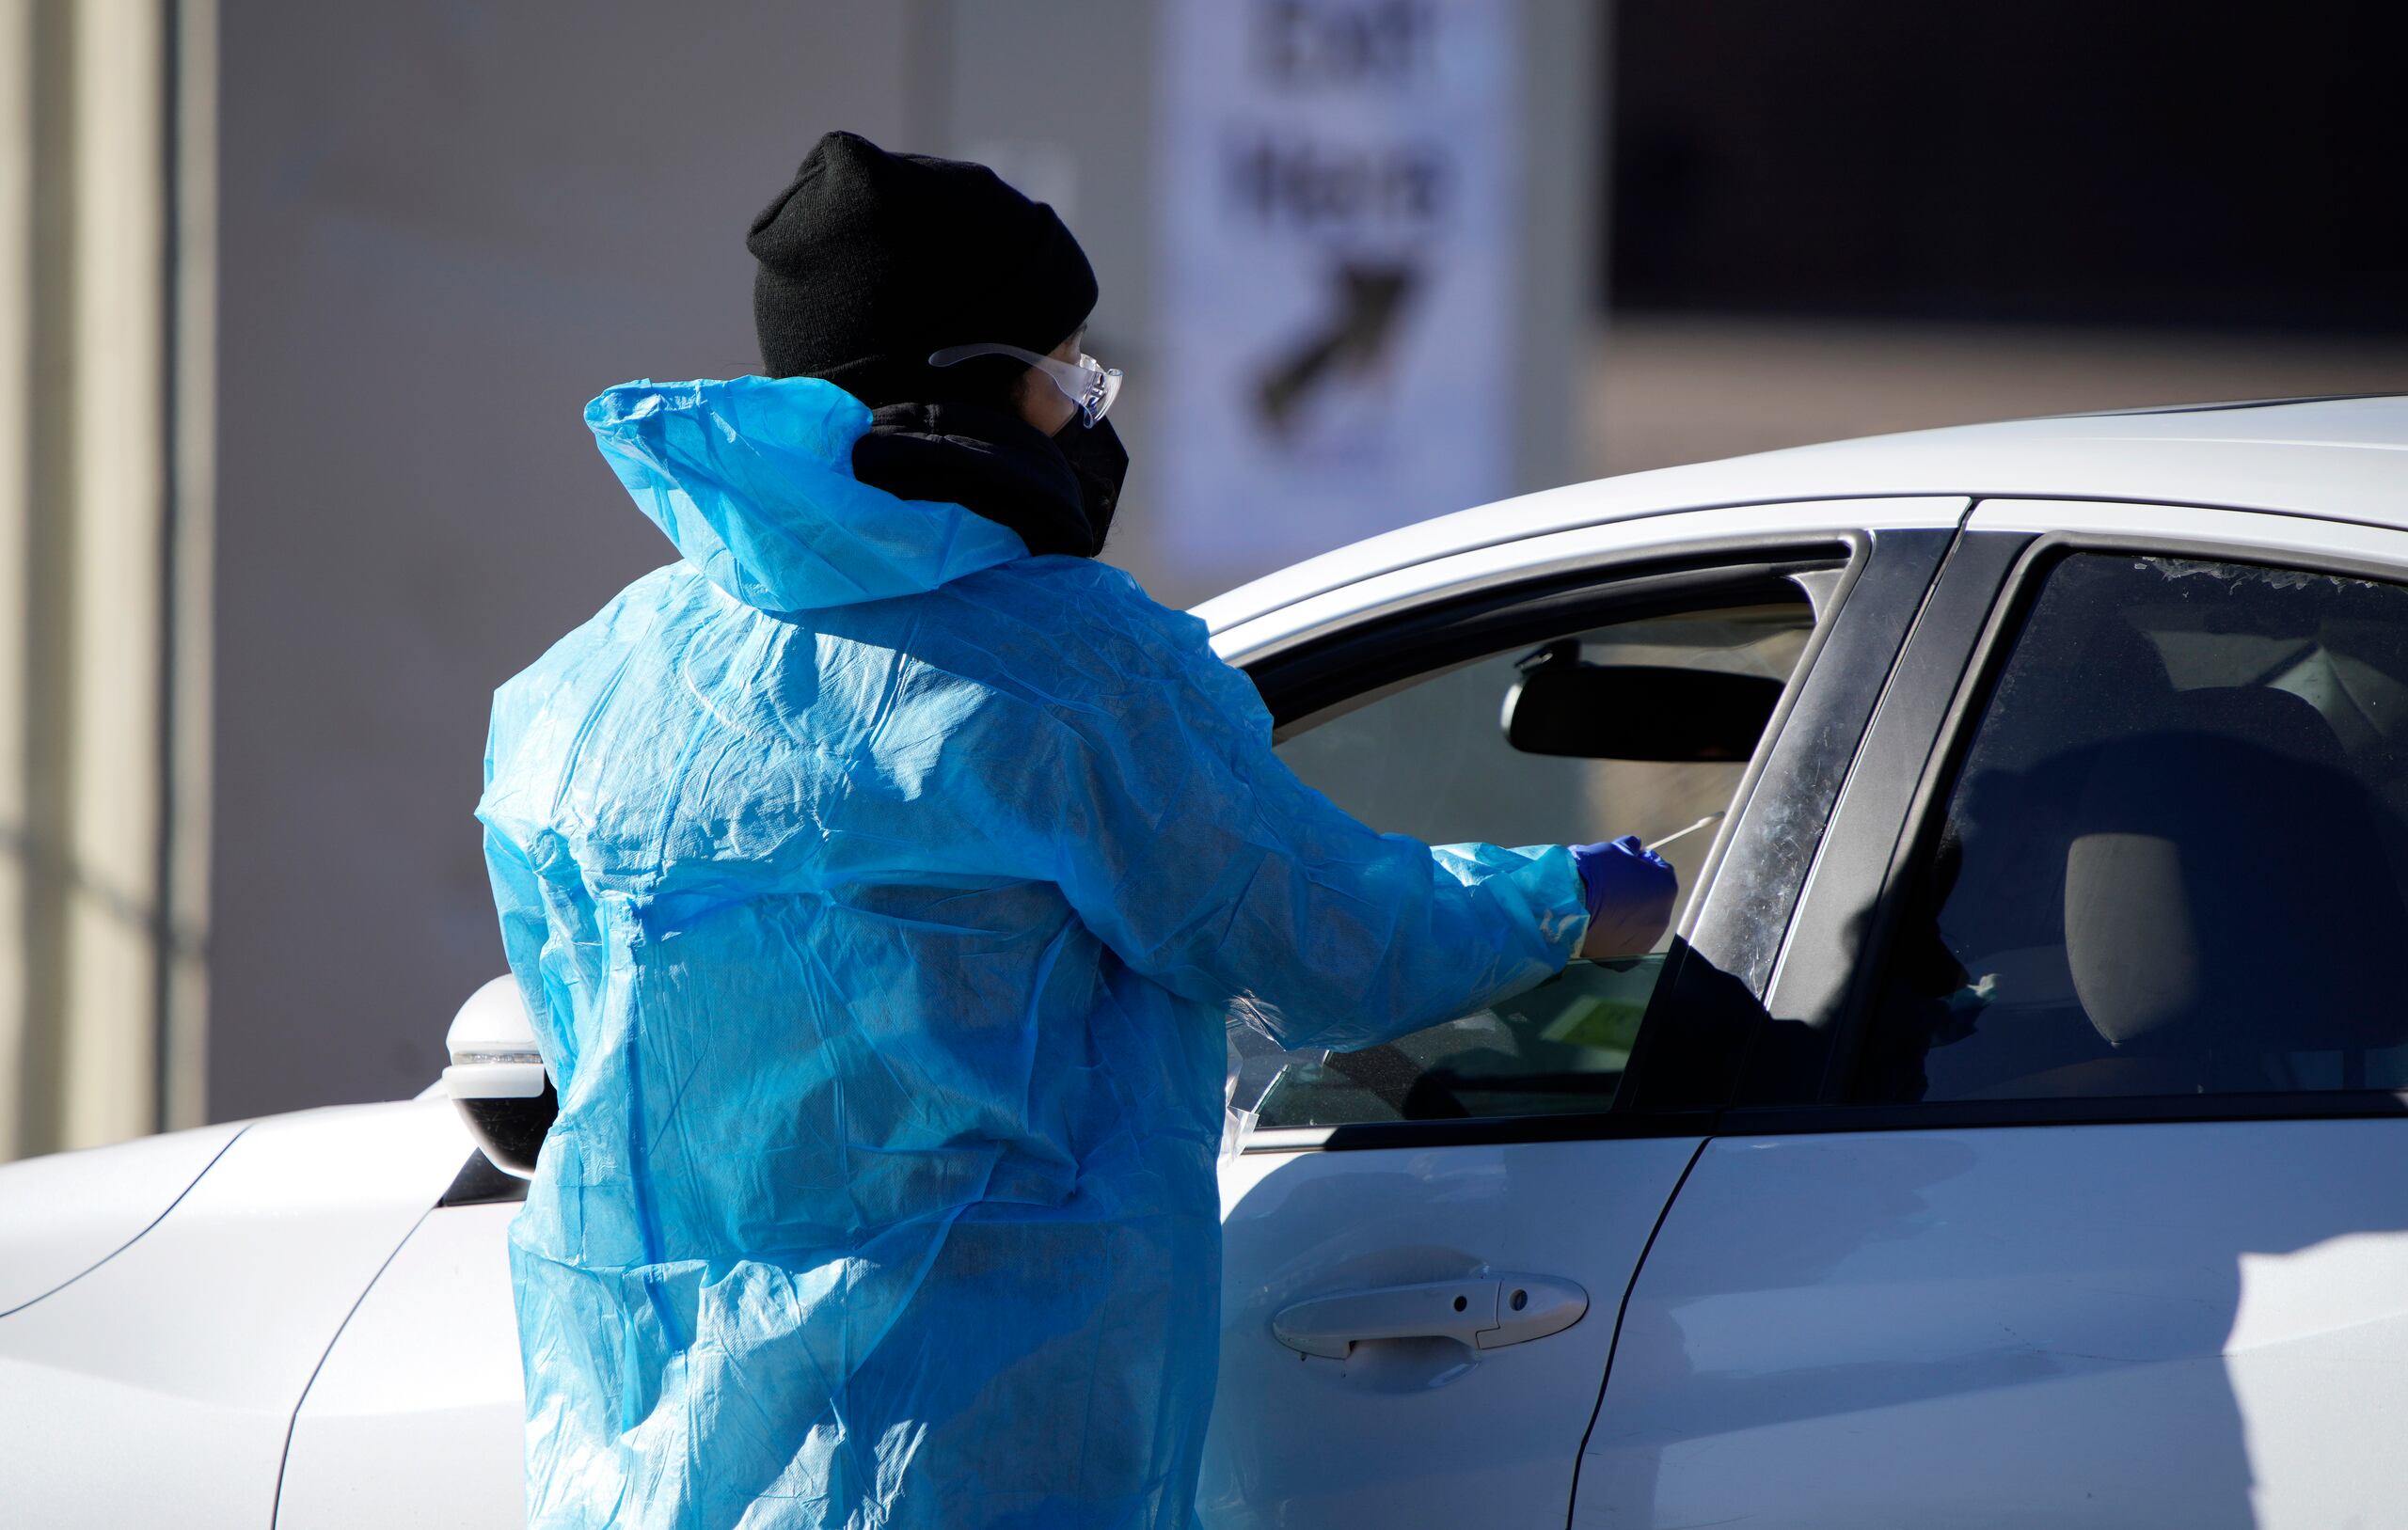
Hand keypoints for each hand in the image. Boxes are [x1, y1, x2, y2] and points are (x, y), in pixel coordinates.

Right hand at [1571, 836, 1677, 959]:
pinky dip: (1620, 934)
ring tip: (1605, 908)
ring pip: (1641, 922)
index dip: (1643, 864)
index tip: (1626, 864)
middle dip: (1638, 891)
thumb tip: (1634, 846)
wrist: (1569, 905)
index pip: (1660, 870)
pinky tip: (1603, 925)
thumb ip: (1630, 848)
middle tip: (1613, 887)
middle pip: (1652, 899)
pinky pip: (1629, 940)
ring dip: (1630, 915)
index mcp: (1665, 886)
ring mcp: (1648, 938)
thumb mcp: (1613, 850)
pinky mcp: (1630, 954)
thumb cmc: (1593, 873)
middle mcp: (1663, 915)